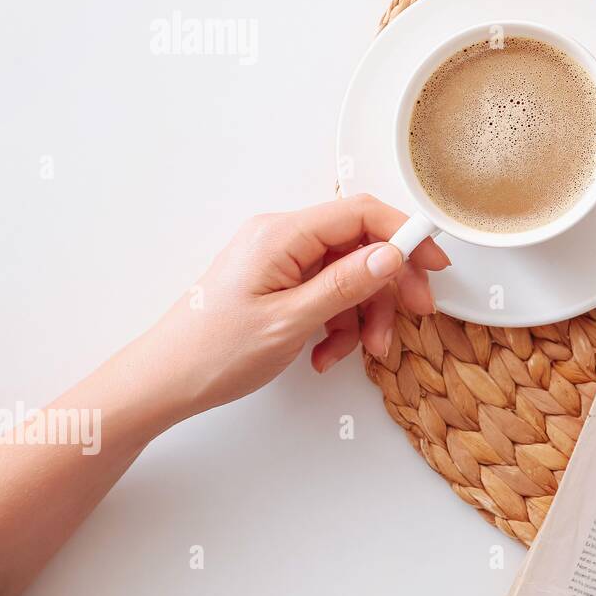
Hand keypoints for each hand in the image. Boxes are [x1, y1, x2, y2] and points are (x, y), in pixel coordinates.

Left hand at [148, 194, 448, 422]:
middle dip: (389, 284)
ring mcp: (280, 260)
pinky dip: (339, 323)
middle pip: (360, 245)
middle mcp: (282, 238)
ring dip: (365, 313)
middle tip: (412, 315)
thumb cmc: (212, 352)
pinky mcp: (279, 283)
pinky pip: (328, 292)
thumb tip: (391, 255)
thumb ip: (345, 284)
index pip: (360, 213)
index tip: (432, 262)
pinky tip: (327, 352)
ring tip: (363, 351)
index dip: (404, 233)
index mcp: (282, 234)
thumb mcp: (290, 321)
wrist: (162, 382)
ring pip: (349, 274)